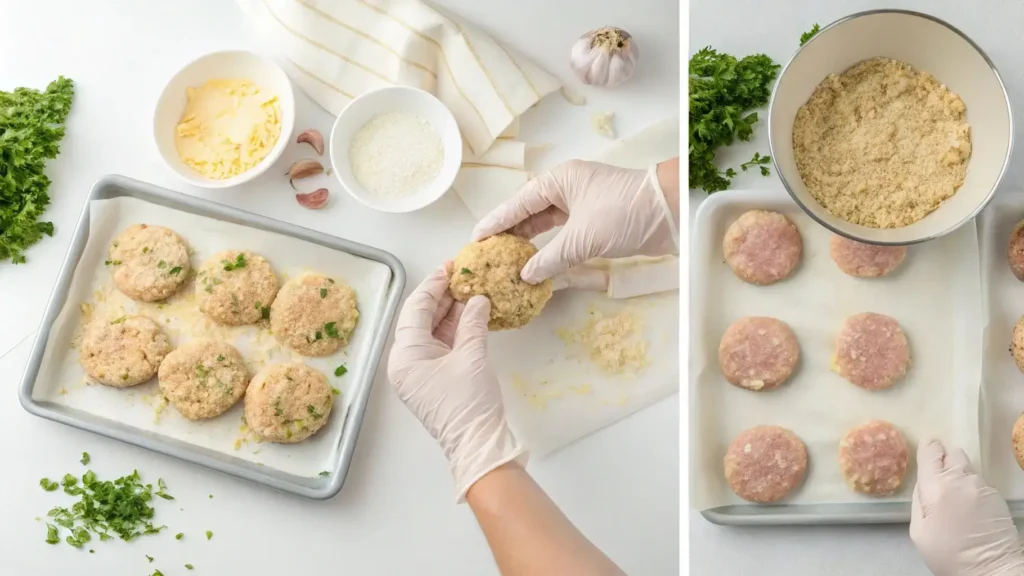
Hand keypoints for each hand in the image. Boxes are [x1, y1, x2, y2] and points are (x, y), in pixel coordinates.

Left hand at [387, 264, 526, 501]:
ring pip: (431, 330)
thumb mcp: (472, 357)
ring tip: (469, 288)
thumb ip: (473, 323)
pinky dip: (454, 328)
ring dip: (450, 310)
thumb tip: (477, 299)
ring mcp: (419, 371)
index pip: (415, 309)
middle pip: (420, 318)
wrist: (478, 445)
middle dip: (441, 295)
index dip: (433, 284)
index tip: (449, 266)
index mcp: (404, 356)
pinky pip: (440, 344)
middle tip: (461, 274)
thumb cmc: (469, 405)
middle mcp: (406, 362)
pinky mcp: (434, 377)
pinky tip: (470, 312)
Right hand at [471, 159, 678, 283]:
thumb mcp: (582, 237)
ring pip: (546, 226)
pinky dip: (551, 251)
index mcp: (559, 181)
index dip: (496, 222)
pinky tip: (537, 266)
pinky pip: (563, 237)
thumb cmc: (625, 213)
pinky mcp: (595, 223)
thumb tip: (526, 276)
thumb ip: (550, 258)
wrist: (671, 213)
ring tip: (506, 262)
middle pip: (529, 213)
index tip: (476, 239)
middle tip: (487, 254)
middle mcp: (567, 190)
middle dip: (509, 234)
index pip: (518, 203)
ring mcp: (582, 206)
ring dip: (529, 244)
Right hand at [910, 439, 1023, 575]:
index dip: (927, 450)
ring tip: (957, 502)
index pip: (931, 451)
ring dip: (959, 478)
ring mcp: (983, 487)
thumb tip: (924, 484)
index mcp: (937, 487)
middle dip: (944, 462)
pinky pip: (979, 484)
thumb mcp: (919, 531)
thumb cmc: (949, 554)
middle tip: (939, 484)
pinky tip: (971, 510)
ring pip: (967, 469)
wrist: (992, 570)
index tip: (925, 459)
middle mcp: (962, 480)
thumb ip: (918, 501)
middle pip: (952, 454)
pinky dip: (972, 490)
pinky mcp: (997, 496)